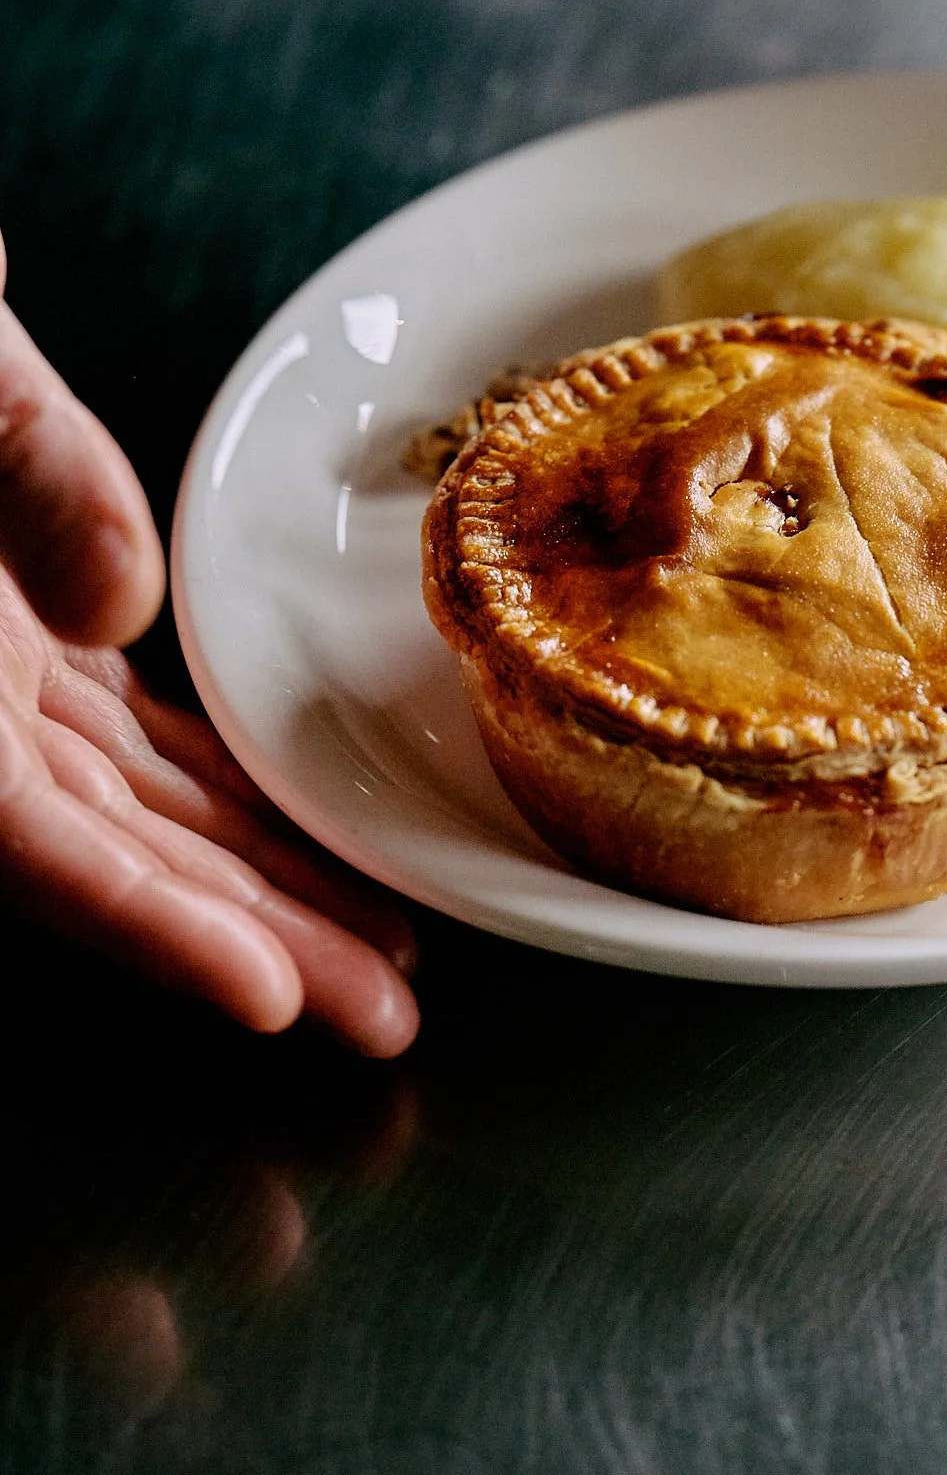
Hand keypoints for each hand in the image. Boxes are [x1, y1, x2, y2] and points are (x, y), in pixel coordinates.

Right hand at [1, 241, 417, 1051]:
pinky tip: (294, 830)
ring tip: (381, 952)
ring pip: (127, 808)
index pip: (28, 834)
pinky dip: (213, 789)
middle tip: (382, 1011)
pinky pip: (124, 738)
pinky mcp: (15, 632)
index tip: (262, 992)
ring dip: (252, 884)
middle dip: (248, 943)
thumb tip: (124, 607)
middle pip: (104, 855)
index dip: (146, 925)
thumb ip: (22, 462)